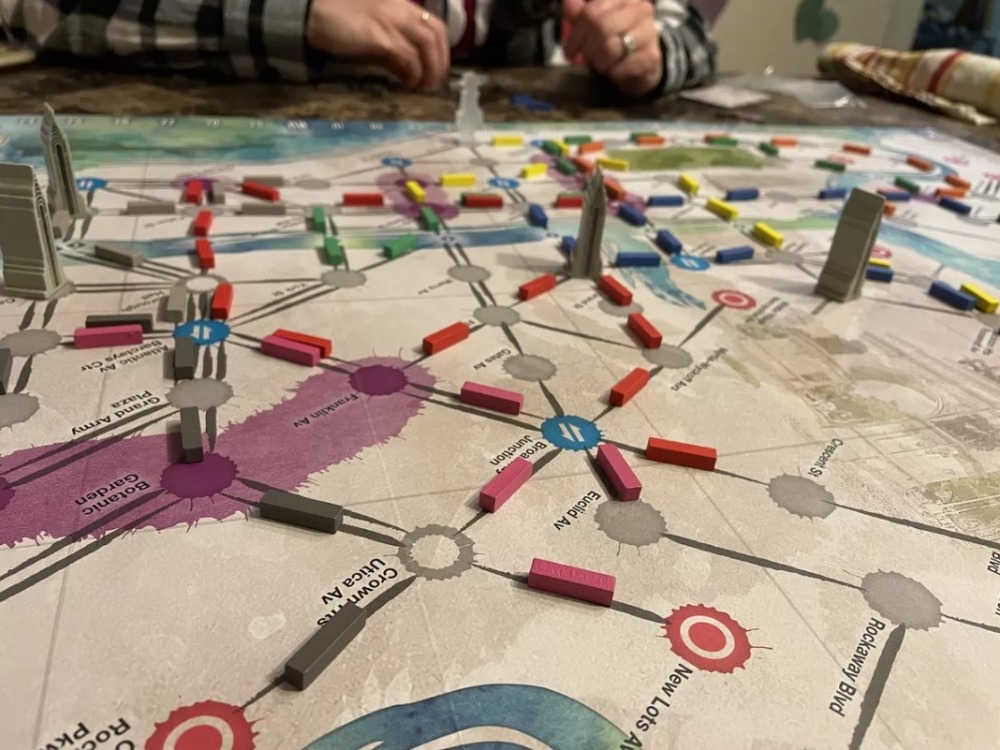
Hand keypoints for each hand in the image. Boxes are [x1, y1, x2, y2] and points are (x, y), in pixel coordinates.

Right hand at [307, 0, 449, 91]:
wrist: (312, 12)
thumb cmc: (339, 20)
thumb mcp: (373, 30)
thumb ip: (392, 46)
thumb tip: (409, 70)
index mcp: (401, 5)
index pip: (434, 24)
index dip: (442, 49)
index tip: (437, 68)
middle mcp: (400, 10)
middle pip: (436, 34)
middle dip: (440, 62)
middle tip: (433, 83)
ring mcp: (391, 21)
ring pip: (426, 45)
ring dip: (430, 70)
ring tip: (424, 87)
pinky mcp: (380, 37)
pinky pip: (407, 56)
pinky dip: (412, 73)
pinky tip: (407, 84)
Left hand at [563, 0, 663, 97]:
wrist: (643, 63)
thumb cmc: (616, 41)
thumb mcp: (596, 25)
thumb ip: (580, 14)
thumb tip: (567, 2)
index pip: (591, 12)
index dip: (576, 35)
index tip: (570, 51)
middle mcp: (640, 10)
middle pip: (601, 27)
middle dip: (587, 49)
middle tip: (586, 59)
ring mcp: (648, 31)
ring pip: (612, 47)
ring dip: (599, 62)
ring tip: (600, 65)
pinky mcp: (651, 55)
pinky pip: (624, 66)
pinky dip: (613, 72)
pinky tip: (613, 72)